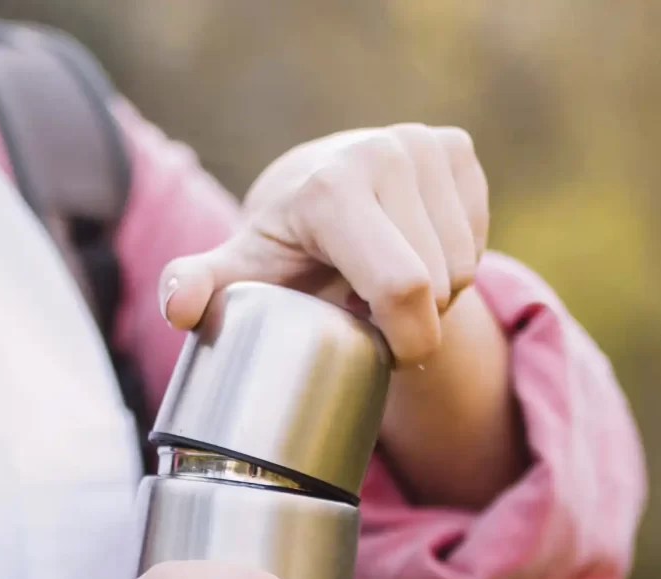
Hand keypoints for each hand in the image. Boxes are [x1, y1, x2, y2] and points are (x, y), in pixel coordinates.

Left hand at [161, 124, 490, 366]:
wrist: (312, 184)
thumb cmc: (279, 247)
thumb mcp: (237, 272)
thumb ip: (195, 289)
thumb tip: (179, 309)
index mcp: (332, 189)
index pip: (403, 286)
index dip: (404, 339)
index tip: (378, 351)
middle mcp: (383, 152)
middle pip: (438, 283)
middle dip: (415, 321)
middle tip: (371, 313)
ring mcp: (425, 144)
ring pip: (465, 265)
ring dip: (435, 294)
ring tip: (384, 282)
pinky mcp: (456, 146)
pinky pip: (480, 238)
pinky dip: (454, 259)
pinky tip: (411, 250)